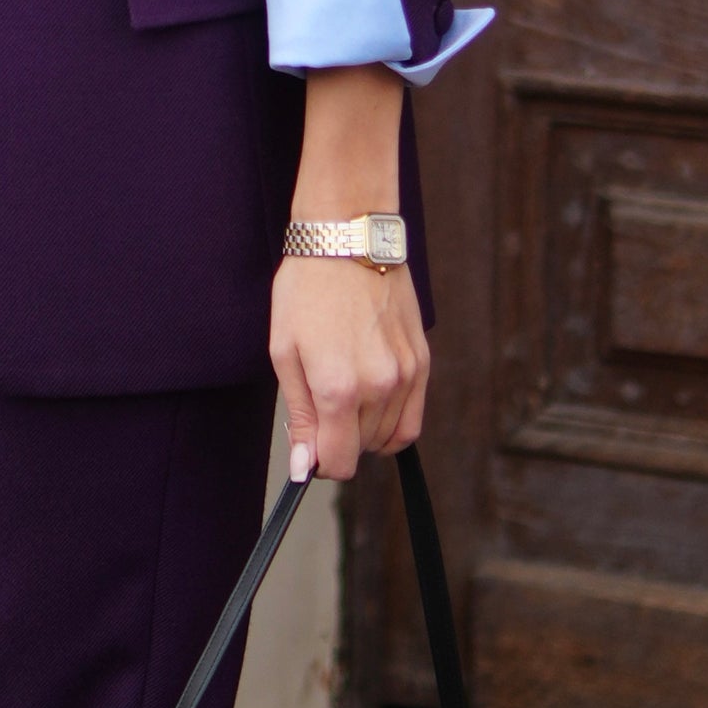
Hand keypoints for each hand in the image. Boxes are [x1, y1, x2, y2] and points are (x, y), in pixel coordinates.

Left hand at [270, 253, 428, 482]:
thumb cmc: (307, 291)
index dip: (320, 464)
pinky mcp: (422, 363)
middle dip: (338, 440)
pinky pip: (412, 420)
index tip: (310, 447)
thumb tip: (306, 467)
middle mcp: (378, 387)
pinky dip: (392, 423)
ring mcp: (406, 376)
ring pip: (388, 438)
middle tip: (321, 404)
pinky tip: (372, 400)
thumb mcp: (285, 353)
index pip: (339, 463)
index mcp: (338, 388)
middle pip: (361, 451)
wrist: (348, 240)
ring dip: (365, 431)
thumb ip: (300, 416)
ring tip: (345, 392)